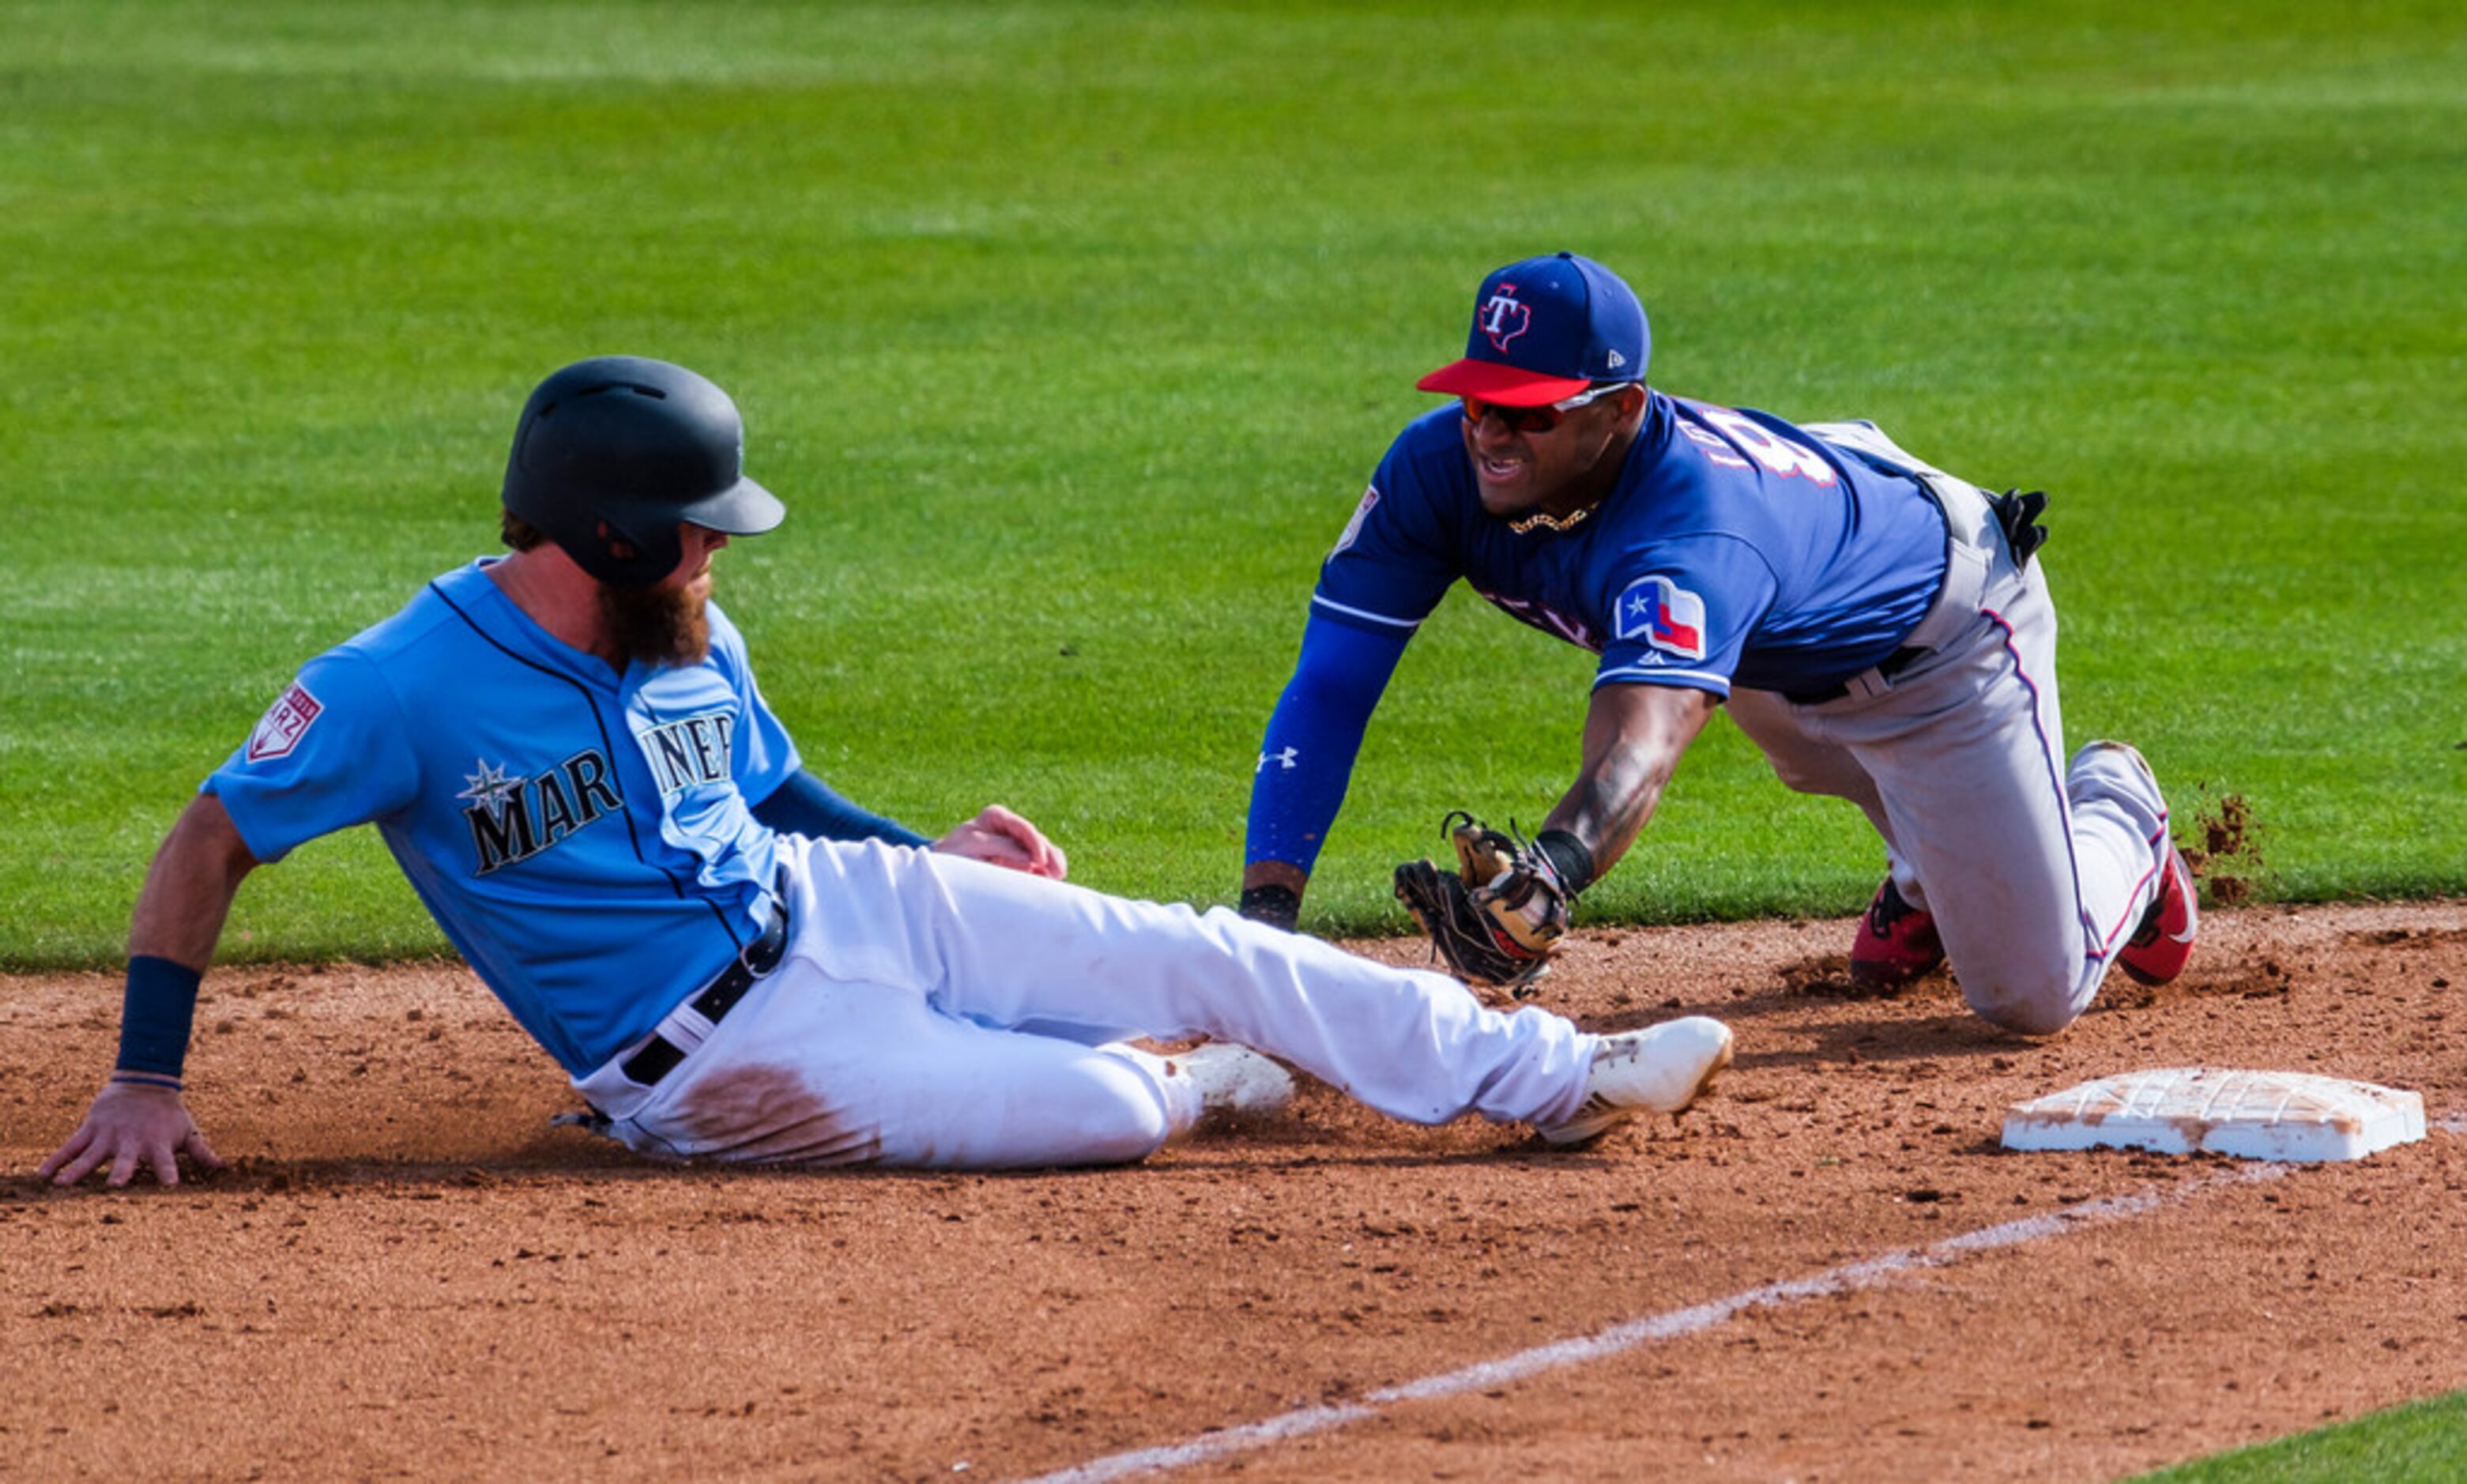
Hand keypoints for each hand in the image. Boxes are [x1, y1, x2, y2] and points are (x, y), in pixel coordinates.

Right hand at [39, 1080, 225, 1187]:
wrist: (145, 1082)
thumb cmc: (169, 1114)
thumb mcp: (188, 1131)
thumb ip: (203, 1152)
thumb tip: (225, 1167)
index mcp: (157, 1144)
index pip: (166, 1161)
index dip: (169, 1172)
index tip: (170, 1185)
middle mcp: (132, 1141)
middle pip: (126, 1159)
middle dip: (122, 1171)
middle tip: (115, 1185)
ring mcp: (109, 1135)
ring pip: (91, 1155)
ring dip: (77, 1170)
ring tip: (62, 1185)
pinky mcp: (91, 1129)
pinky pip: (70, 1146)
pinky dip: (56, 1159)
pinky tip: (42, 1173)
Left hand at [933, 804, 1067, 879]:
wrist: (940, 869)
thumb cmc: (952, 855)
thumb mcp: (970, 848)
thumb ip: (999, 849)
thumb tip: (1030, 860)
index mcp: (995, 816)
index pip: (1021, 828)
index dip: (1033, 844)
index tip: (1038, 861)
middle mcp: (1011, 828)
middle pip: (1035, 838)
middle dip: (1047, 853)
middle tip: (1057, 871)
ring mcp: (1017, 843)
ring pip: (1041, 848)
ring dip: (1051, 861)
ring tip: (1059, 875)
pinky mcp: (1021, 860)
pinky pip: (1040, 860)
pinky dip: (1048, 868)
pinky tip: (1056, 877)